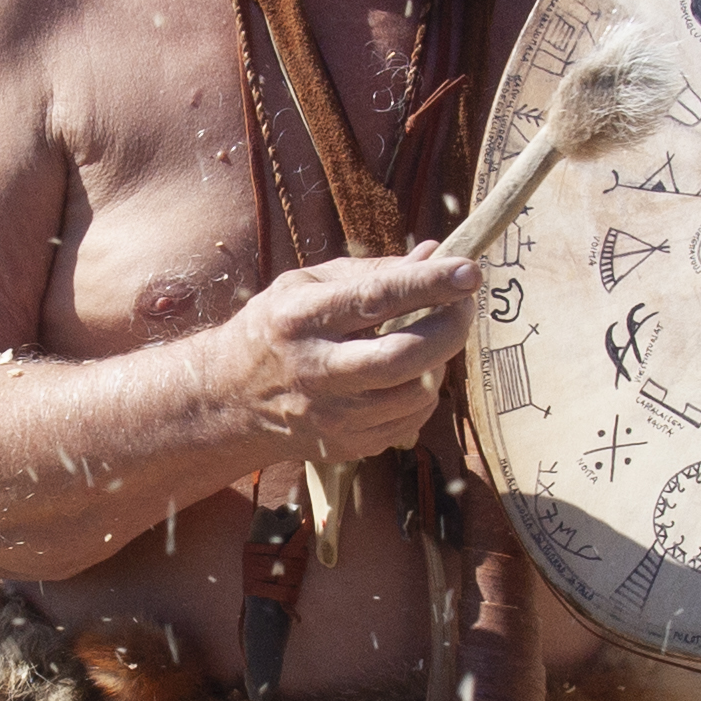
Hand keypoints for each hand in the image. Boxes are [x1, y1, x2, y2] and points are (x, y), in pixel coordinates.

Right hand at [212, 246, 479, 464]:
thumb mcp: (307, 285)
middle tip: (465, 305)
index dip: (429, 284)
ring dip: (441, 360)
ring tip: (434, 338)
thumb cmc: (276, 329)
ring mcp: (332, 415)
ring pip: (417, 392)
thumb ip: (372, 271)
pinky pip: (412, 418)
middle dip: (451, 328)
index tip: (469, 270)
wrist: (231, 399)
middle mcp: (315, 370)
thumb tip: (436, 255)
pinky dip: (425, 391)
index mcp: (301, 318)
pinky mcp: (348, 444)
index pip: (375, 299)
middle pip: (403, 357)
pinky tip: (411, 373)